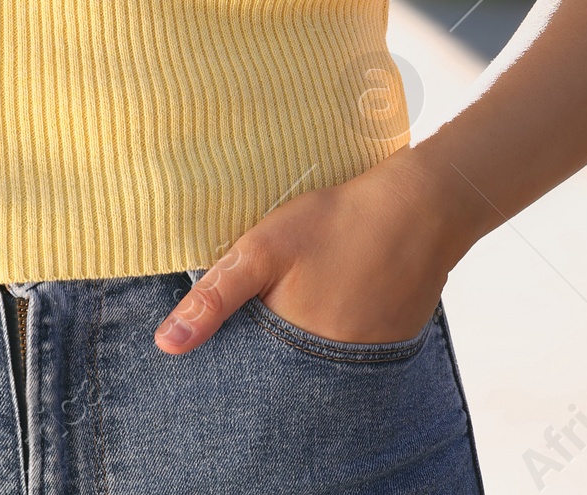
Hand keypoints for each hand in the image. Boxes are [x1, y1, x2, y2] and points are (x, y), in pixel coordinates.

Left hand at [154, 152, 453, 354]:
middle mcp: (333, 371)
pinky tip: (335, 291)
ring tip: (304, 292)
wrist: (420, 207)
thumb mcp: (264, 249)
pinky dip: (337, 326)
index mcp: (296, 355)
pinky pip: (351, 348)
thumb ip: (215, 296)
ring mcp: (367, 361)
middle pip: (285, 372)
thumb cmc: (337, 223)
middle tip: (272, 298)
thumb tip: (165, 345)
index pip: (251, 379)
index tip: (225, 332)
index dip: (233, 356)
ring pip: (319, 359)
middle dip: (267, 348)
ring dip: (304, 336)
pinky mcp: (391, 344)